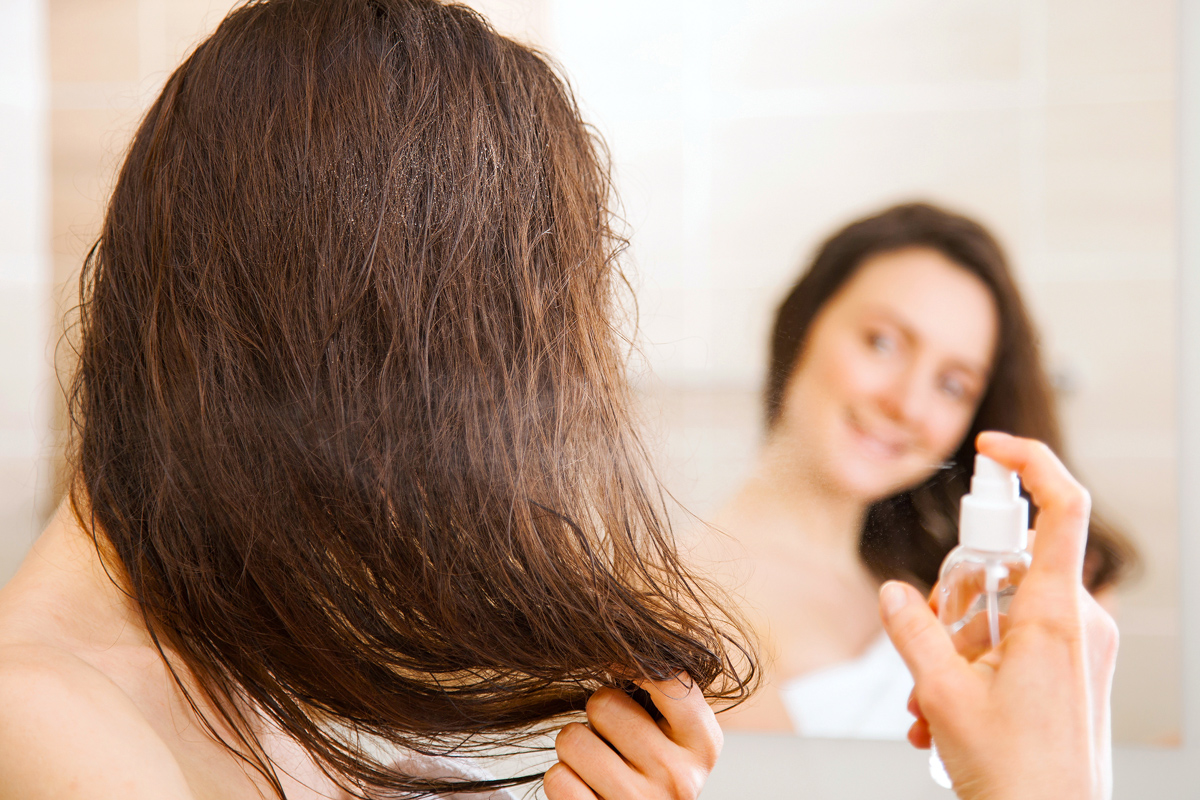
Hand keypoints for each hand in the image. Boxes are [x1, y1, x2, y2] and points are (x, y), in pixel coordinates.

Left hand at [545, 675, 721, 799]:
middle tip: (611, 737)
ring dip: (574, 747)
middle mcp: (678, 777)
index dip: (631, 660)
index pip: (668, 678)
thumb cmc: (655, 769)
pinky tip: (586, 788)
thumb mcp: (678, 734)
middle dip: (596, 715)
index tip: (615, 660)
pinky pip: (557, 778)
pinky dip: (563, 779)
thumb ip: (662, 693)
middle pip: (603, 703)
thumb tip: (618, 642)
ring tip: (597, 763)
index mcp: (703, 744)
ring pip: (572, 738)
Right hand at [879, 432, 1116, 799]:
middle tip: (928, 648)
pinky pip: (1015, 642)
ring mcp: (1079, 648)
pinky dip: (973, 667)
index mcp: (1055, 615)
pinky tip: (941, 715)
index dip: (1030, 462)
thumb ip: (913, 631)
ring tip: (927, 703)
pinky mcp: (1073, 671)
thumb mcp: (942, 696)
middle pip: (1007, 565)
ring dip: (955, 648)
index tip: (990, 449)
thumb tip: (894, 592)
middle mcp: (1077, 622)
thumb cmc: (1016, 775)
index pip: (1062, 508)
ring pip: (1003, 609)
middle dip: (953, 601)